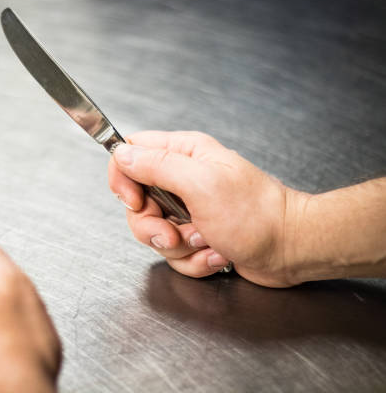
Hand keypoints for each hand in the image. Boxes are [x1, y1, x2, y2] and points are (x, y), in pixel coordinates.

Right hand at [108, 131, 305, 287]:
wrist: (291, 250)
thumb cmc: (256, 215)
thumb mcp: (201, 184)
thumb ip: (157, 166)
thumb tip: (122, 153)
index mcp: (183, 154)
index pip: (130, 153)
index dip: (123, 179)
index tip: (136, 203)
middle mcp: (182, 179)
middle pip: (137, 203)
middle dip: (153, 228)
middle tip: (177, 234)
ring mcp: (188, 210)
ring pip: (154, 233)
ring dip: (180, 247)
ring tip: (209, 242)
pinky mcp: (196, 236)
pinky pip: (174, 253)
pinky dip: (194, 261)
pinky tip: (218, 254)